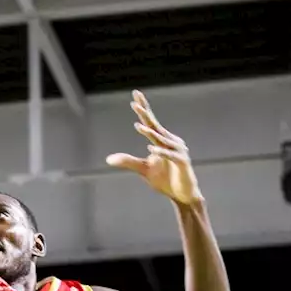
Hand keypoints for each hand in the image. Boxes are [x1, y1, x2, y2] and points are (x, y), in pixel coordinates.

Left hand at [106, 90, 202, 204]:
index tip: (135, 95)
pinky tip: (151, 149)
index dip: (143, 109)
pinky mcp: (182, 163)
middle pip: (156, 126)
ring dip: (150, 133)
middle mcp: (170, 142)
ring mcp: (178, 151)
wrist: (182, 195)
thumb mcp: (143, 170)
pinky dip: (161, 152)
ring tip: (138, 126)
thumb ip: (128, 162)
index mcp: (161, 141)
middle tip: (135, 103)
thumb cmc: (165, 180)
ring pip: (162, 140)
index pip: (151, 122)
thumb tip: (108, 159)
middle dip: (145, 114)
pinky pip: (170, 155)